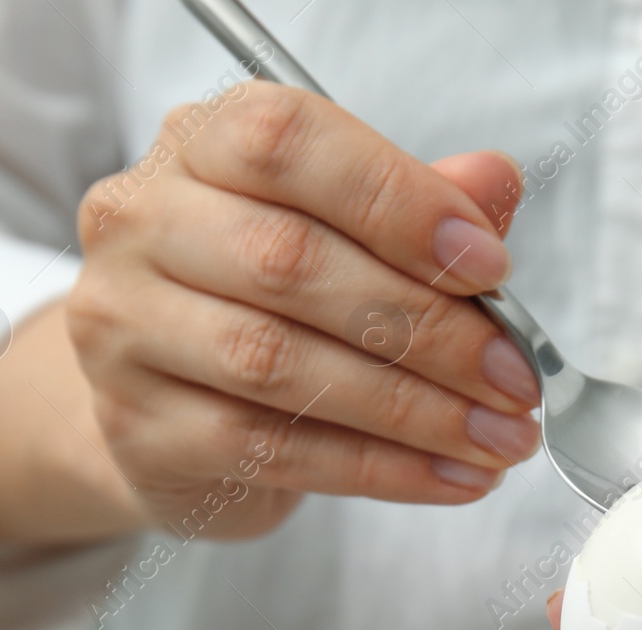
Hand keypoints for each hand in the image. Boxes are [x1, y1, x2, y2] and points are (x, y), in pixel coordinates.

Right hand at [0, 82, 540, 543]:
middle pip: (289, 261)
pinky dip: (381, 469)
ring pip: (280, 363)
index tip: (493, 266)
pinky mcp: (140, 428)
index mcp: (200, 144)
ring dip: (415, 409)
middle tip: (517, 378)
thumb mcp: (348, 234)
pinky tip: (452, 476)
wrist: (173, 410)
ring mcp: (125, 328)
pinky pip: (272, 450)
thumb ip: (419, 202)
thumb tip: (495, 182)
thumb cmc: (271, 301)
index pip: (288, 142)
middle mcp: (141, 222)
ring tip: (502, 437)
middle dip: (428, 327)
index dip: (399, 201)